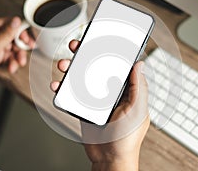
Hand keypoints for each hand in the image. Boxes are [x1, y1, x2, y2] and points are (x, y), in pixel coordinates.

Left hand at [0, 17, 34, 91]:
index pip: (10, 23)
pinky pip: (9, 56)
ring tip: (17, 64)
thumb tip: (16, 21)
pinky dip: (12, 62)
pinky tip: (11, 68)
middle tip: (24, 53)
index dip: (21, 30)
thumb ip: (6, 34)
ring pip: (13, 48)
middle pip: (14, 36)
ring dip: (17, 57)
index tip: (27, 39)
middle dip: (21, 46)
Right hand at [51, 40, 149, 170]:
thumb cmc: (127, 138)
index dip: (110, 50)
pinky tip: (57, 85)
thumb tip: (140, 63)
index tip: (101, 38)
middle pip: (96, 66)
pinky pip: (71, 94)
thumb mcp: (137, 110)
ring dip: (71, 68)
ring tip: (63, 64)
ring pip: (81, 78)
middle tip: (77, 45)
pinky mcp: (84, 107)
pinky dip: (62, 88)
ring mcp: (96, 99)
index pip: (118, 64)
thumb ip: (139, 87)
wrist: (109, 158)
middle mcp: (110, 90)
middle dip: (85, 54)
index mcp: (126, 89)